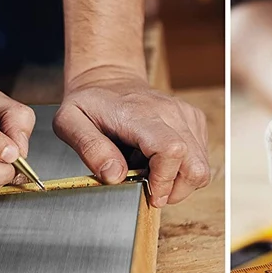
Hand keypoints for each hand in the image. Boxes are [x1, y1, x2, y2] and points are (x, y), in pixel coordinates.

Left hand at [54, 70, 210, 207]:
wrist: (109, 80)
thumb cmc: (91, 104)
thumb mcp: (70, 122)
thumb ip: (89, 148)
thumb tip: (114, 175)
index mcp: (140, 114)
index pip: (171, 151)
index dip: (164, 181)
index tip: (150, 193)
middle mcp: (170, 113)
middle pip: (195, 167)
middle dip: (175, 190)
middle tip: (150, 189)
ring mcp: (186, 116)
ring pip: (201, 169)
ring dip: (178, 181)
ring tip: (152, 170)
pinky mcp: (194, 121)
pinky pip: (201, 160)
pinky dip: (183, 169)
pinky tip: (160, 160)